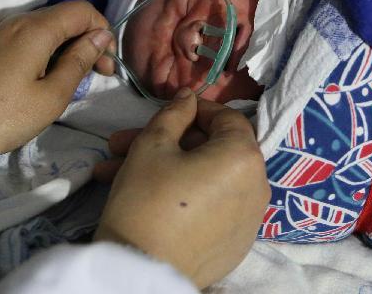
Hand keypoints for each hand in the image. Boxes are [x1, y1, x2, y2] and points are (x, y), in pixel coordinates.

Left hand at [0, 0, 114, 165]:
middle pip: (62, 17)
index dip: (102, 31)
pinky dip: (42, 50)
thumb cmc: (0, 119)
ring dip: (64, 46)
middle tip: (97, 75)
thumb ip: (78, 62)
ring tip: (69, 79)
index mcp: (34, 29)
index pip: (82, 10)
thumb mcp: (51, 97)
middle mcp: (15, 21)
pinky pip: (22, 38)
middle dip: (86, 40)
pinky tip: (39, 79)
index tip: (106, 64)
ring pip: (42, 27)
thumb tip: (100, 37)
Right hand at [93, 90, 268, 288]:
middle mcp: (258, 186)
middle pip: (212, 150)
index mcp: (244, 157)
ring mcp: (249, 220)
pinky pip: (213, 208)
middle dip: (166, 143)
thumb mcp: (152, 146)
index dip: (195, 110)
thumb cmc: (147, 200)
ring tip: (113, 172)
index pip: (226, 118)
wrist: (138, 274)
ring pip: (207, 179)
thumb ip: (174, 114)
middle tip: (122, 145)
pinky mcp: (235, 245)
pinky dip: (185, 197)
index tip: (166, 113)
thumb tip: (189, 97)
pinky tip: (146, 197)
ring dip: (166, 170)